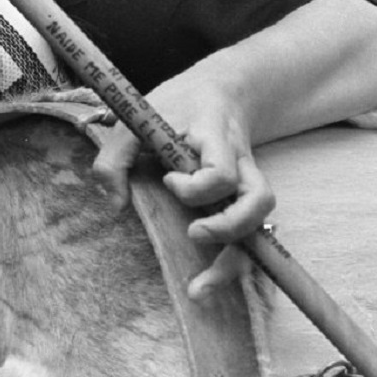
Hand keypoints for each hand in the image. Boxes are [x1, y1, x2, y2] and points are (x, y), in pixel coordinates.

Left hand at [92, 80, 273, 298]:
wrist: (223, 90)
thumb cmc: (178, 105)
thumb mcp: (140, 118)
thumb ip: (116, 157)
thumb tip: (114, 205)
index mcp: (217, 141)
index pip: (221, 173)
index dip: (195, 186)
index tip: (168, 178)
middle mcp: (241, 164)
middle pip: (258, 201)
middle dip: (228, 228)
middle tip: (193, 234)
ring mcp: (248, 182)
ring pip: (261, 222)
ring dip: (235, 258)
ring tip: (200, 286)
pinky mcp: (245, 199)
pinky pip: (251, 233)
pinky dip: (235, 259)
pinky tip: (210, 277)